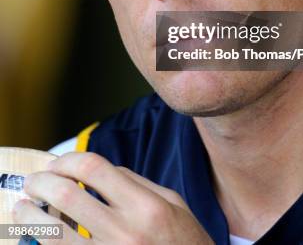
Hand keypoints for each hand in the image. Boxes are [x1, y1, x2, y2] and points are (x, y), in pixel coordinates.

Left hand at [13, 151, 213, 243]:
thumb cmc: (185, 241)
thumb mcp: (172, 203)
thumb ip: (135, 182)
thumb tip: (100, 170)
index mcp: (145, 206)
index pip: (94, 168)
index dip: (68, 160)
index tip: (58, 163)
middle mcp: (125, 232)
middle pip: (68, 195)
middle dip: (42, 183)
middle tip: (33, 181)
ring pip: (54, 233)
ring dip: (31, 217)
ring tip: (23, 208)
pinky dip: (44, 244)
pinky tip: (38, 236)